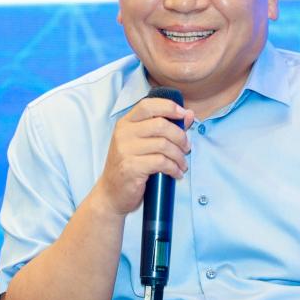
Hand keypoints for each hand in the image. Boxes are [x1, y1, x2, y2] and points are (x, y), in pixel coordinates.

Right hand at [93, 97, 193, 215]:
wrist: (111, 194)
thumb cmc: (130, 167)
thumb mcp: (143, 143)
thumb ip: (163, 127)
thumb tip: (188, 114)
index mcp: (125, 123)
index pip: (148, 105)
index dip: (168, 107)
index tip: (184, 115)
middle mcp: (123, 134)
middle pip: (161, 125)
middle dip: (180, 136)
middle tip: (186, 148)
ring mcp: (125, 150)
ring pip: (164, 144)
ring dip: (179, 155)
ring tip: (182, 164)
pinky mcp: (131, 167)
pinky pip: (161, 162)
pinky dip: (174, 168)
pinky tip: (176, 173)